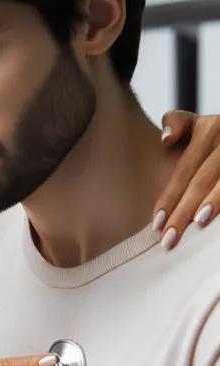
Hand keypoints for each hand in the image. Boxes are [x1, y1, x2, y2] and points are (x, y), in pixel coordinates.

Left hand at [154, 111, 219, 248]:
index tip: (156, 224)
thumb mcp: (196, 122)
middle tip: (168, 238)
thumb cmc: (213, 133)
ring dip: (213, 205)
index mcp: (209, 129)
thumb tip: (165, 138)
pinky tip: (218, 223)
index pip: (184, 170)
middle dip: (184, 211)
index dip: (169, 197)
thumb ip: (177, 123)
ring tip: (197, 225)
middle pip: (202, 180)